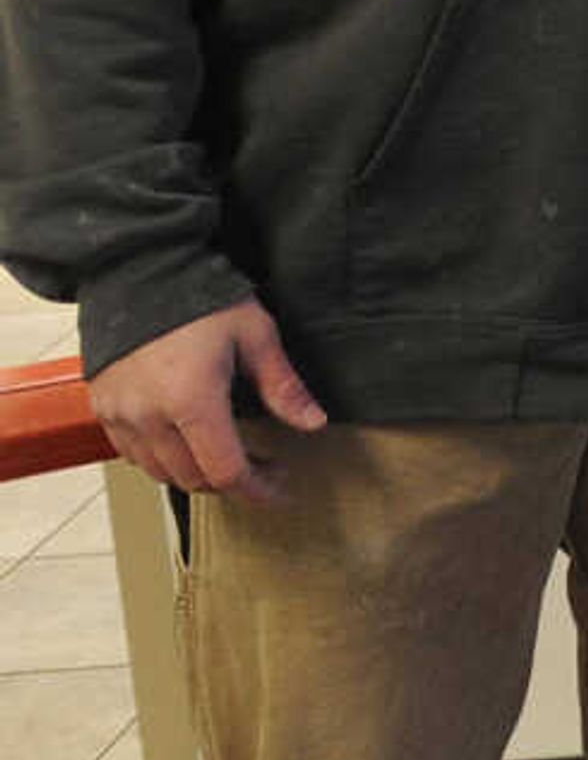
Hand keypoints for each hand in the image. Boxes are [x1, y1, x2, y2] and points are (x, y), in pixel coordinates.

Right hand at [88, 297, 328, 499]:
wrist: (136, 270)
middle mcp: (148, 416)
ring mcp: (119, 414)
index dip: (257, 489)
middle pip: (193, 478)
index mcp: (191, 401)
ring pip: (160, 472)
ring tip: (227, 453)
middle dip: (233, 482)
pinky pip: (132, 454)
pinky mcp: (102, 407)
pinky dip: (162, 459)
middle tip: (264, 465)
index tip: (279, 489)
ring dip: (196, 473)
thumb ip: (282, 386)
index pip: (225, 471)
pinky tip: (187, 441)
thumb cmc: (198, 297)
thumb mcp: (255, 335)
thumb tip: (313, 423)